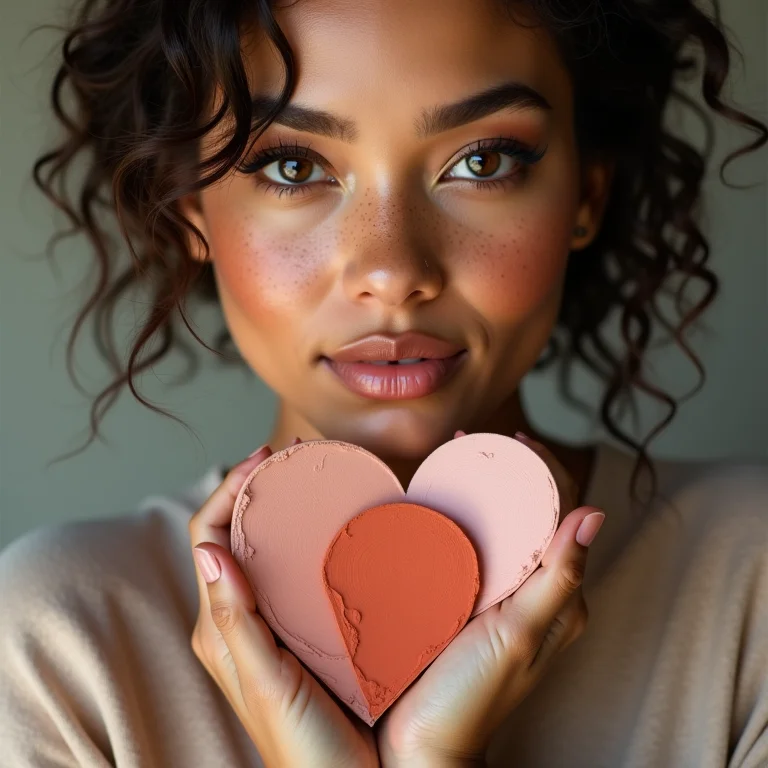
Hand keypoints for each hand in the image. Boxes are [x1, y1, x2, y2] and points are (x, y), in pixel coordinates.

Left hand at [189, 444, 378, 767]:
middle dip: (254, 489)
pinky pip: (284, 571)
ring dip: (275, 510)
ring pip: (259, 549)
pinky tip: (324, 529)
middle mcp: (233, 618)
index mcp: (218, 625)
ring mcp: (262, 622)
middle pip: (231, 533)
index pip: (209, 535)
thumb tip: (211, 551)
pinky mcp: (290, 629)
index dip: (231, 488)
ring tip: (306, 482)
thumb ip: (235, 622)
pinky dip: (296, 539)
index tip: (266, 458)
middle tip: (289, 459)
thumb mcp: (264, 681)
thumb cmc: (301, 744)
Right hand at [375, 433, 604, 766]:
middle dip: (510, 471)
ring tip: (455, 459)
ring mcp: (500, 594)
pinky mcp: (468, 599)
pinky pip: (473, 546)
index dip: (545, 469)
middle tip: (475, 441)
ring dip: (484, 488)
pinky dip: (461, 516)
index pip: (565, 513)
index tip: (513, 440)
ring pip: (501, 525)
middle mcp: (534, 591)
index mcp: (559, 597)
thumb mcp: (518, 636)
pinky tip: (436, 500)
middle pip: (531, 512)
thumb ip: (557, 580)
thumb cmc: (473, 699)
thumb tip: (594, 514)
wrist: (424, 746)